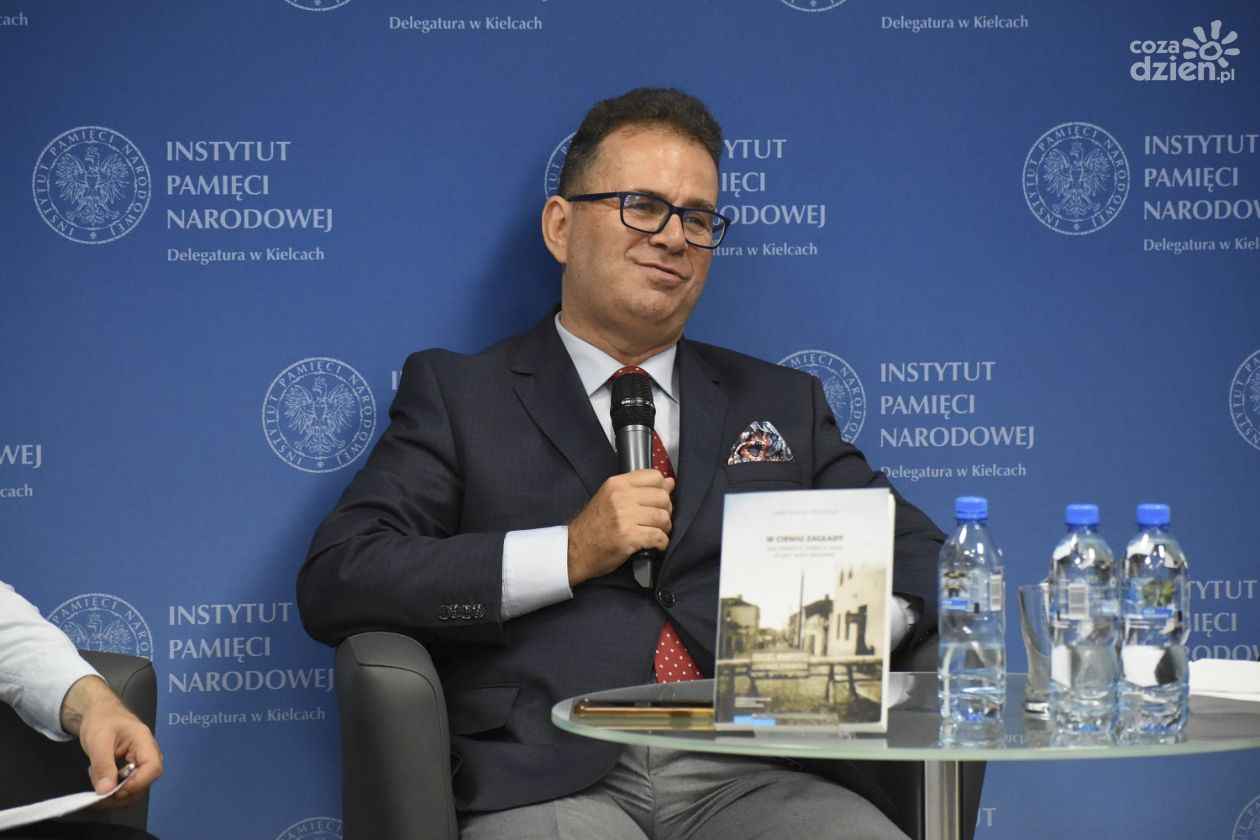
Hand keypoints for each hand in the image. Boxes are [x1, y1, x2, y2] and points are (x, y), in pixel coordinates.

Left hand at [60, 675, 163, 806]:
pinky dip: (113, 789)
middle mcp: (147, 753)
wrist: (98, 712)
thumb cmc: (101, 720)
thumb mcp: (98, 742)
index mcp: (144, 741)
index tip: (114, 791)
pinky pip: (128, 785)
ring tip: (97, 780)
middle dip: (123, 793)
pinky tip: (101, 780)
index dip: (137, 783)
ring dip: (116, 793)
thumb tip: (105, 791)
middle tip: (99, 792)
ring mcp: (140, 762)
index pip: (153, 767)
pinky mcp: (132, 768)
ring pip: (137, 787)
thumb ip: (102, 766)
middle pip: (146, 781)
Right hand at [567, 469, 673, 585]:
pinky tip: (655, 545)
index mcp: (617, 484)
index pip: (655, 476)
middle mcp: (621, 497)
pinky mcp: (629, 537)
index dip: (662, 489)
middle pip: (663, 497)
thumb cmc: (593, 525)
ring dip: (664, 529)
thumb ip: (639, 489)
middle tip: (656, 521)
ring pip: (663, 517)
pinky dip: (662, 543)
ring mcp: (625, 517)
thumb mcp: (610, 498)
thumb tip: (670, 482)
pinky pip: (659, 536)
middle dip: (665, 511)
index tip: (658, 501)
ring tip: (654, 533)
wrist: (574, 549)